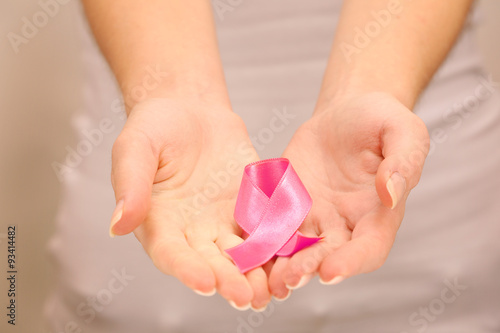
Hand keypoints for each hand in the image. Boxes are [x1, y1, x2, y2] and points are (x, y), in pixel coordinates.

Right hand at [109, 98, 270, 309]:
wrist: (190, 108)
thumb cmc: (155, 126)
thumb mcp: (135, 147)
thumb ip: (130, 184)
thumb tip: (118, 225)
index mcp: (158, 222)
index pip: (170, 253)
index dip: (186, 269)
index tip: (205, 283)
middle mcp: (191, 230)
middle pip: (209, 261)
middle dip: (227, 279)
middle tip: (246, 297)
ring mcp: (222, 220)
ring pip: (239, 252)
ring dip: (254, 272)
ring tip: (270, 290)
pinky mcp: (248, 207)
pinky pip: (263, 227)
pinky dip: (276, 243)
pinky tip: (290, 257)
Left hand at [268, 93, 429, 297]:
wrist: (344, 114)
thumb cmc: (379, 120)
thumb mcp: (402, 130)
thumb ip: (403, 160)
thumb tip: (390, 193)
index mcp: (379, 212)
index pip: (369, 247)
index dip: (352, 262)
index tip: (330, 272)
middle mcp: (346, 223)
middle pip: (329, 255)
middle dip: (309, 268)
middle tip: (289, 278)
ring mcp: (315, 216)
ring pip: (298, 248)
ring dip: (282, 263)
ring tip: (266, 275)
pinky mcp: (289, 204)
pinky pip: (274, 224)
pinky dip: (262, 238)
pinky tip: (246, 248)